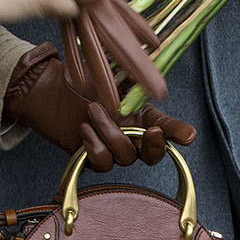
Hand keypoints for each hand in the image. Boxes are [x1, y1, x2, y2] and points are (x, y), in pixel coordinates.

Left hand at [3, 44, 194, 171]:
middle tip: (151, 130)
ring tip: (93, 110)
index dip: (178, 133)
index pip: (167, 128)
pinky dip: (94, 146)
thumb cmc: (83, 80)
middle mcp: (130, 135)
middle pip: (152, 154)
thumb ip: (136, 81)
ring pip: (125, 156)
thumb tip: (159, 77)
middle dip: (154, 145)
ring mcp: (112, 148)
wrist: (51, 89)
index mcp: (141, 115)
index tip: (188, 136)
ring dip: (111, 133)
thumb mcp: (113, 77)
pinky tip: (85, 128)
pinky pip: (102, 162)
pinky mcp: (91, 158)